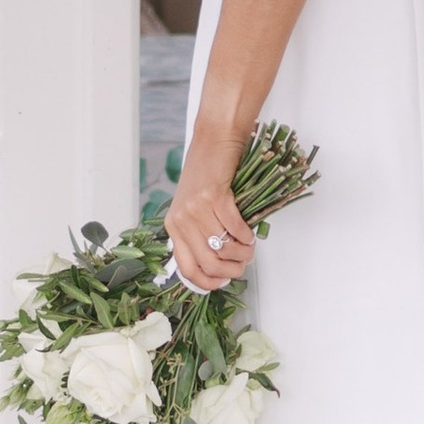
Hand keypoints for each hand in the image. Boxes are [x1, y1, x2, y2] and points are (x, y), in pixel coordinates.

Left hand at [165, 155, 254, 292]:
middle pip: (207, 262)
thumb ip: (198, 233)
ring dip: (242, 252)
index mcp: (173, 226)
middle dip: (230, 270)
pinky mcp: (214, 196)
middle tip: (242, 265)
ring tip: (249, 248)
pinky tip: (250, 233)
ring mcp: (196, 208)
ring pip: (223, 247)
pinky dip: (246, 235)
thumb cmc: (206, 173)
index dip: (207, 282)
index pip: (186, 268)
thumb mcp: (193, 208)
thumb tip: (217, 263)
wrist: (214, 141)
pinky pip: (234, 227)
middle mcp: (181, 219)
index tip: (223, 282)